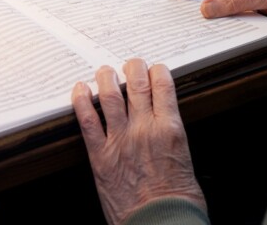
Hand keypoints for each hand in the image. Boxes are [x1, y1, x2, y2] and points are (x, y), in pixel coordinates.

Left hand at [72, 59, 205, 224]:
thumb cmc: (177, 203)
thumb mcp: (186, 162)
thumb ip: (173, 141)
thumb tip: (167, 132)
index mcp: (170, 129)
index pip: (163, 86)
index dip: (156, 72)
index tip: (153, 69)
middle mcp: (144, 128)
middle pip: (137, 84)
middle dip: (133, 68)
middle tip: (130, 63)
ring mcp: (120, 140)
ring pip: (109, 96)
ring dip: (106, 78)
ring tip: (105, 71)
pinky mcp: (100, 155)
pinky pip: (87, 121)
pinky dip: (81, 101)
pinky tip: (80, 90)